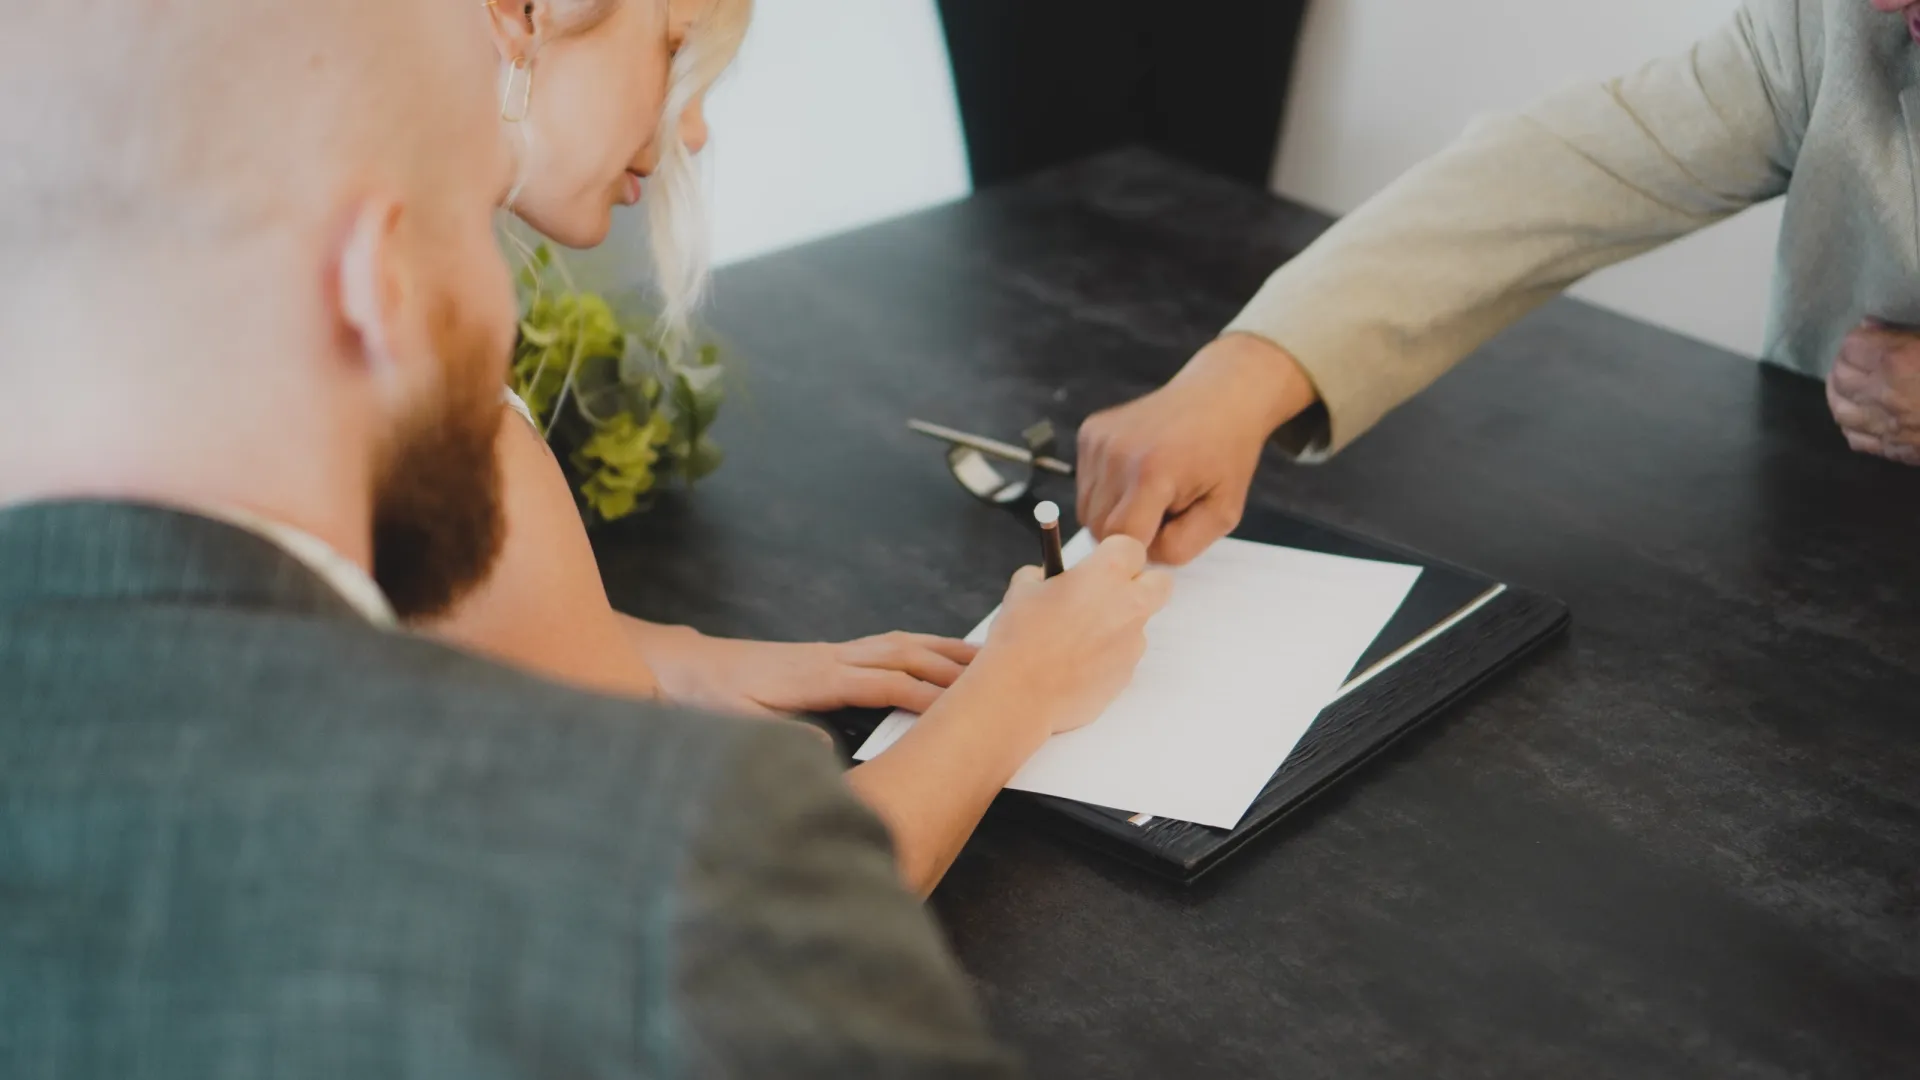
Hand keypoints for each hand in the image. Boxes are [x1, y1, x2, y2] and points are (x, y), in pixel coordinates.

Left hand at [634, 626, 978, 717]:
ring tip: (986, 657)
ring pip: (900, 643)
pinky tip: (937, 654)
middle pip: (903, 653)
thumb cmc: (711, 697)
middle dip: (951, 664)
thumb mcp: (738, 725)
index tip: (962, 706)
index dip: (925, 694)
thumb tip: (824, 752)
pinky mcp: (831, 654)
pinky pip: (887, 646)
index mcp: (816, 676)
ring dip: (943, 649)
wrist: (687, 667)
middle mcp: (832, 657)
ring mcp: (833, 652)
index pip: (884, 682)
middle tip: (999, 674)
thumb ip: (781, 738)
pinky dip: (921, 647)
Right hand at [966, 536, 1174, 736]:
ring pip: (1139, 624)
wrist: (1020, 695)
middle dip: (1142, 584)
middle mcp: (1129, 605)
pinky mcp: (1127, 675)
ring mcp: (1132, 643)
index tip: (1097, 564)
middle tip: (1108, 594)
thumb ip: (1045, 576)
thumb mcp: (1022, 590)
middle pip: (1160, 583)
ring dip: (1117, 625)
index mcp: (1106, 574)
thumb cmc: (1019, 637)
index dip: (1113, 555)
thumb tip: (1049, 579)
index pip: (1132, 547)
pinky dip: (1106, 657)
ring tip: (1074, 640)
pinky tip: (1073, 666)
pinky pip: (1123, 657)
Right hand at [1077, 333, 1317, 564]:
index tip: (1165, 537)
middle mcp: (1116, 453)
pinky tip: (1137, 473)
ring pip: (1087, 510)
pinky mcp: (1089, 432)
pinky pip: (1085, 485)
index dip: (1141, 550)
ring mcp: (1099, 439)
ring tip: (1151, 492)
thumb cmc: (1225, 454)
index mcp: (1152, 473)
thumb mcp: (1223, 512)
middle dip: (1129, 533)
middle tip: (1164, 512)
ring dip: (1115, 513)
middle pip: (1099, 528)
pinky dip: (1108, 490)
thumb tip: (1139, 560)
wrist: (1218, 396)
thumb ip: (1181, 547)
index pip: (1120, 541)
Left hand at [1829, 320, 1919, 465]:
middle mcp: (1883, 395)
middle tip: (1859, 355)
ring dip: (1840, 392)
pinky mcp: (1897, 452)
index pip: (1853, 345)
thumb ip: (1910, 336)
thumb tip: (1877, 326)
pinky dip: (1852, 424)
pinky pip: (1856, 439)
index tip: (1872, 331)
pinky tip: (1862, 415)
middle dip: (1846, 361)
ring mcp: (1887, 427)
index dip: (1861, 336)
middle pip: (1840, 376)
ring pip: (1840, 409)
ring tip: (1850, 383)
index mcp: (1898, 362)